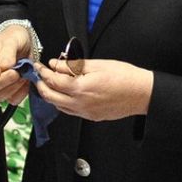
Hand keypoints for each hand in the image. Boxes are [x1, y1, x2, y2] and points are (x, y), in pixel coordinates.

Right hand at [0, 25, 33, 105]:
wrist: (27, 43)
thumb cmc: (13, 39)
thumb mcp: (11, 40)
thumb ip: (7, 53)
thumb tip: (4, 67)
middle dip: (3, 82)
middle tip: (16, 72)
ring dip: (13, 87)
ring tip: (23, 74)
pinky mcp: (10, 92)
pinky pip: (13, 99)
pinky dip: (21, 92)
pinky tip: (26, 80)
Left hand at [34, 57, 153, 122]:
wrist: (142, 94)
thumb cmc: (125, 77)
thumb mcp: (99, 64)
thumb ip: (74, 65)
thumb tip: (57, 64)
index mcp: (81, 88)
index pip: (53, 81)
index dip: (43, 72)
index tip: (40, 66)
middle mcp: (81, 104)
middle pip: (50, 96)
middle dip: (41, 85)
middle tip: (39, 75)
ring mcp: (85, 112)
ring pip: (58, 106)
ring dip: (50, 94)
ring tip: (50, 82)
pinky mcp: (91, 117)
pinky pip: (70, 111)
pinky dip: (62, 102)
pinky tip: (64, 93)